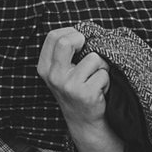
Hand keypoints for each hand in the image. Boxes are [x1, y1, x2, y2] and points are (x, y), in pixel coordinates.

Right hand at [37, 27, 125, 151]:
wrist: (83, 121)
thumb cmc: (76, 90)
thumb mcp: (62, 71)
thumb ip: (64, 52)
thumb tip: (82, 30)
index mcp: (45, 67)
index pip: (53, 36)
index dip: (70, 32)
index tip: (80, 39)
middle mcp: (53, 76)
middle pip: (66, 42)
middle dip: (83, 40)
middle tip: (89, 51)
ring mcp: (69, 85)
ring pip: (93, 58)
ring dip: (101, 66)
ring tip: (95, 78)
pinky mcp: (85, 93)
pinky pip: (103, 73)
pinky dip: (106, 80)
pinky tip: (99, 90)